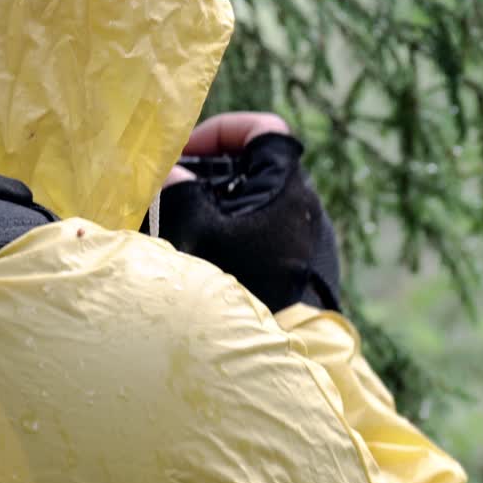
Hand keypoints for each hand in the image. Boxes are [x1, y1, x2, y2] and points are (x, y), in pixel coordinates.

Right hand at [151, 112, 340, 312]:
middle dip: (211, 172)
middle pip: (257, 166)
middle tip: (176, 190)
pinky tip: (209, 259)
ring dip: (220, 205)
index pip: (265, 130)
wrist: (282, 352)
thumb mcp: (196, 233)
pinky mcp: (306, 268)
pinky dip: (236, 232)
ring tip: (185, 226)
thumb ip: (179, 193)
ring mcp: (309, 239)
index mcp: (288, 187)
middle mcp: (307, 206)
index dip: (224, 130)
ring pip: (259, 202)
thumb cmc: (241, 286)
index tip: (188, 152)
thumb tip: (173, 174)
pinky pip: (267, 232)